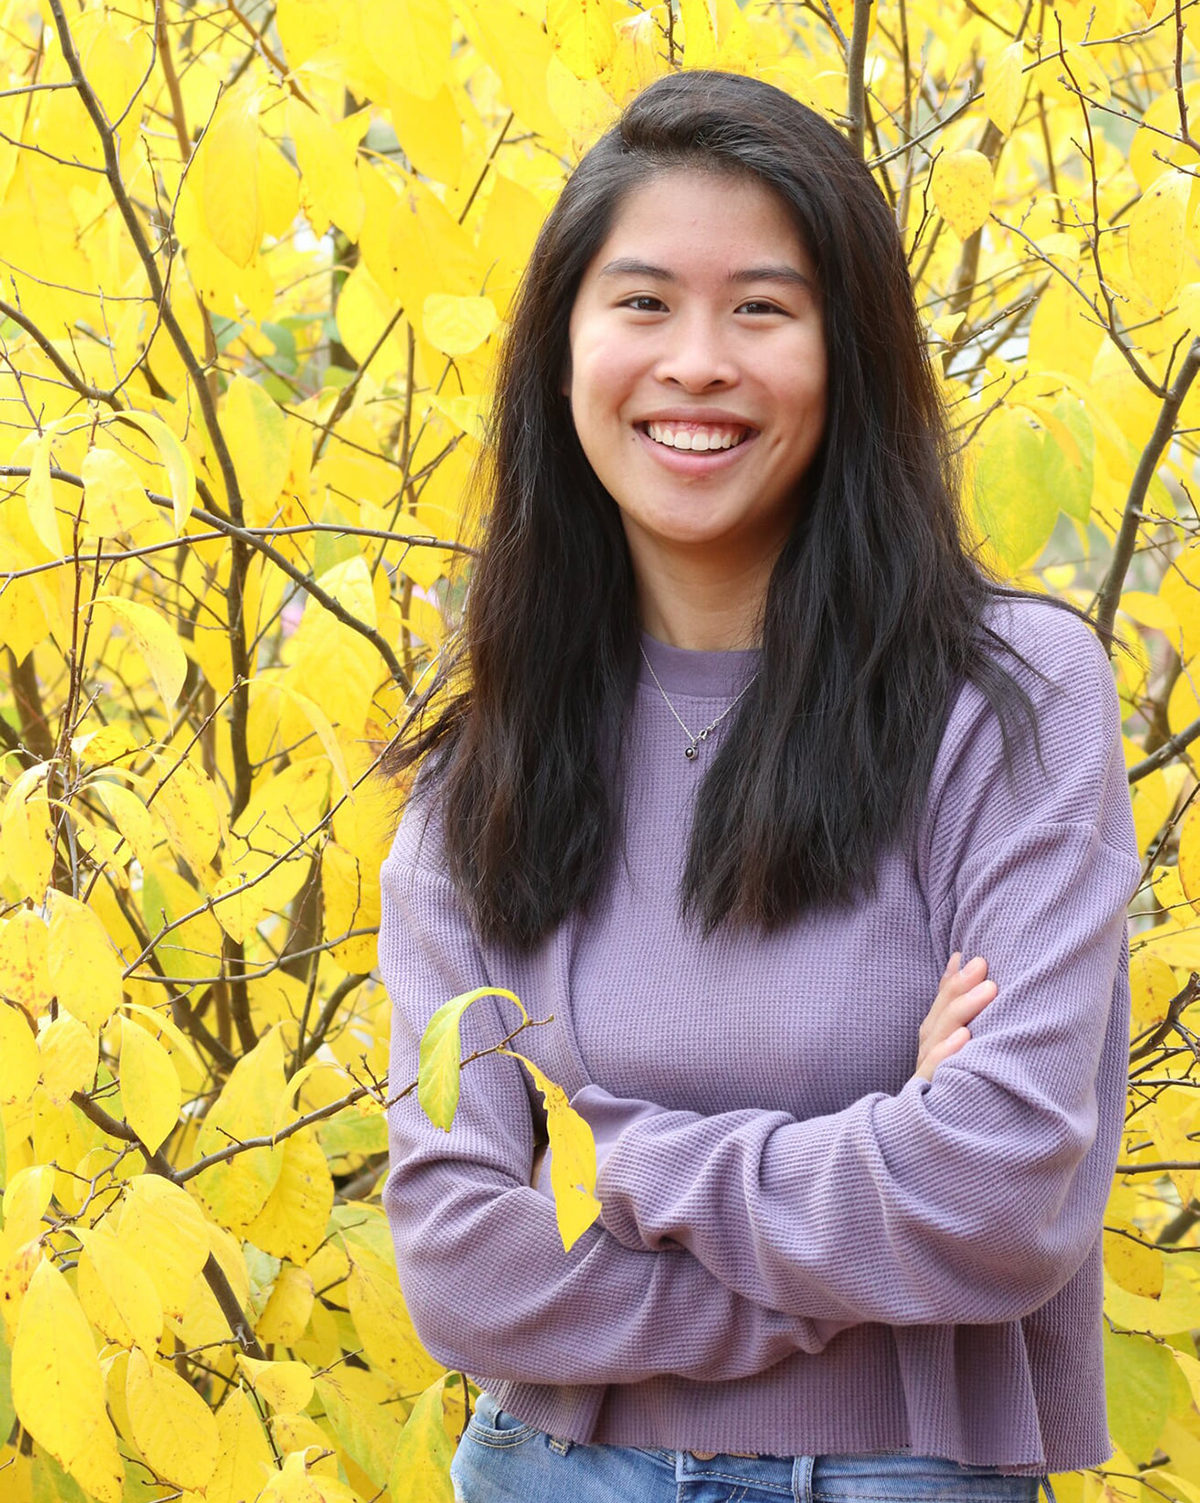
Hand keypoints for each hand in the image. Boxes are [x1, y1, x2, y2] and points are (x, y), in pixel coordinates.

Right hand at [913, 953, 994, 1083]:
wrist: (945, 1152)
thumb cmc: (969, 1086)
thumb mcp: (964, 1042)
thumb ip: (957, 1003)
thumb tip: (960, 958)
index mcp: (936, 1040)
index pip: (941, 1006)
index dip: (954, 981)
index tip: (975, 958)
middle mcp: (928, 1053)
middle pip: (939, 1017)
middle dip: (960, 988)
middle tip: (982, 964)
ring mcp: (927, 1074)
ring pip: (937, 1037)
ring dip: (962, 1010)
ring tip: (988, 990)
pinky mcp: (928, 1095)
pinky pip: (933, 1070)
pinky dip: (946, 1052)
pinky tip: (964, 1036)